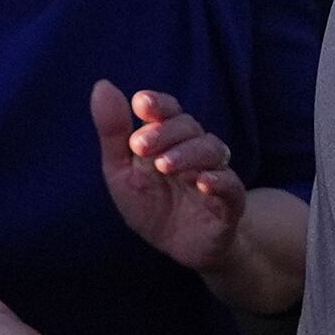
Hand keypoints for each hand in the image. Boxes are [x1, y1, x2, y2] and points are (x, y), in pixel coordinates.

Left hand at [95, 81, 245, 275]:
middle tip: (139, 146)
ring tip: (163, 165)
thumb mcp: (122, 172)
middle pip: (189, 127)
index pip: (170, 111)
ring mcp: (215, 175)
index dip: (158, 104)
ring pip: (213, 150)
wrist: (180, 249)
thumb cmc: (152, 205)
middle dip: (165, 132)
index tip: (140, 104)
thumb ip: (113, 133)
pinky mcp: (230, 205)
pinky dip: (220, 181)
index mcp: (170, 140)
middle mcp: (195, 152)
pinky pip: (233, 187)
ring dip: (188, 153)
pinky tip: (203, 182)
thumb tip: (102, 85)